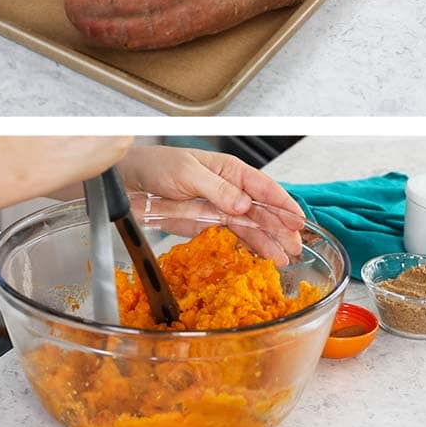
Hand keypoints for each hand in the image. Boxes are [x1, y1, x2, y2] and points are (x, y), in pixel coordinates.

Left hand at [116, 146, 304, 263]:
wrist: (128, 182)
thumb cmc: (156, 166)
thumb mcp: (187, 173)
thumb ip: (217, 189)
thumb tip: (243, 204)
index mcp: (230, 171)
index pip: (263, 188)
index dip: (283, 204)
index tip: (297, 220)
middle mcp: (230, 190)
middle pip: (262, 211)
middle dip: (281, 229)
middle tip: (295, 248)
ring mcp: (219, 209)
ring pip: (251, 227)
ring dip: (267, 243)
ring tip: (282, 260)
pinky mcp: (206, 225)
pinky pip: (232, 237)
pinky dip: (248, 248)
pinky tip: (260, 258)